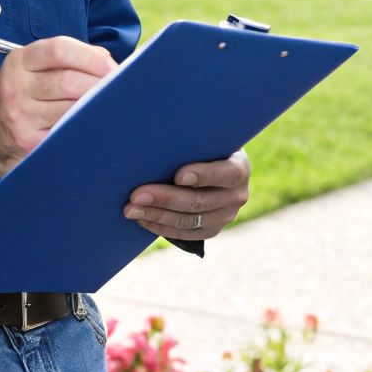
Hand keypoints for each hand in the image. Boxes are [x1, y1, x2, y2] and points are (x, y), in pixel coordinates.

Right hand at [0, 36, 114, 186]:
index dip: (90, 57)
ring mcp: (19, 115)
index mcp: (19, 61)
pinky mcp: (26, 141)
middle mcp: (15, 86)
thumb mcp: (32, 68)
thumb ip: (67, 59)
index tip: (112, 66)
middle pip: (67, 81)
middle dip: (99, 84)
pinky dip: (83, 127)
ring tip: (111, 105)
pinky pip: (63, 132)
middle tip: (120, 89)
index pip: (58, 49)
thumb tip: (107, 62)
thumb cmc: (22, 94)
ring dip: (94, 106)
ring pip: (68, 108)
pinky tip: (94, 124)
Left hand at [123, 150, 250, 240]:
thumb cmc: (204, 146)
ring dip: (156, 215)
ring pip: (188, 221)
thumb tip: (158, 138)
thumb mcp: (207, 140)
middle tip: (136, 195)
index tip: (178, 175)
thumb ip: (193, 143)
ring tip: (131, 209)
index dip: (203, 175)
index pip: (225, 174)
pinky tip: (142, 218)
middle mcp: (237, 196)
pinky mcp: (212, 230)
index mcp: (240, 169)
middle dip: (165, 198)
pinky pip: (184, 233)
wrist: (216, 165)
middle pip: (199, 201)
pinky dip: (161, 227)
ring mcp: (225, 216)